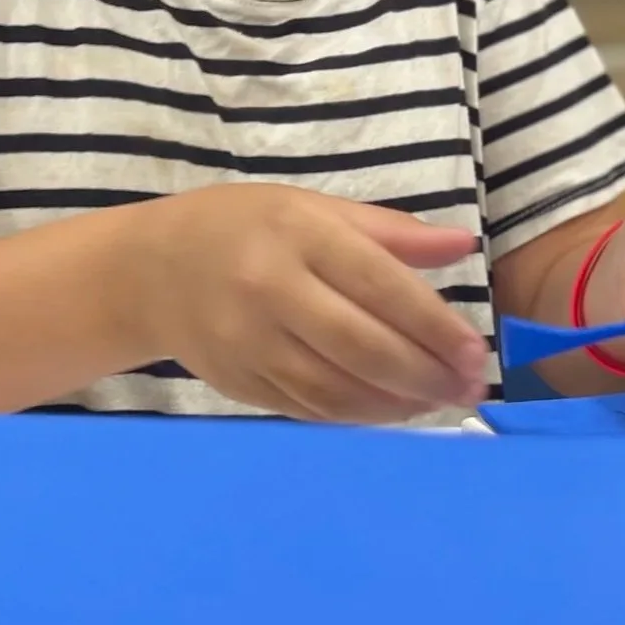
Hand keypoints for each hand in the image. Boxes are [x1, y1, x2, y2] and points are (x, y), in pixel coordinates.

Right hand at [132, 184, 487, 422]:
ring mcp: (250, 344)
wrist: (149, 271)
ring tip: (437, 402)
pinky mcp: (239, 384)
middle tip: (470, 388)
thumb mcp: (311, 208)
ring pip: (336, 390)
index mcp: (297, 234)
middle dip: (425, 375)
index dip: (434, 326)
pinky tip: (390, 410)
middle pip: (362, 347)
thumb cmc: (242, 227)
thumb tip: (462, 248)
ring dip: (397, 405)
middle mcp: (271, 290)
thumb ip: (389, 232)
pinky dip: (358, 417)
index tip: (476, 353)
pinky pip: (309, 410)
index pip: (380, 286)